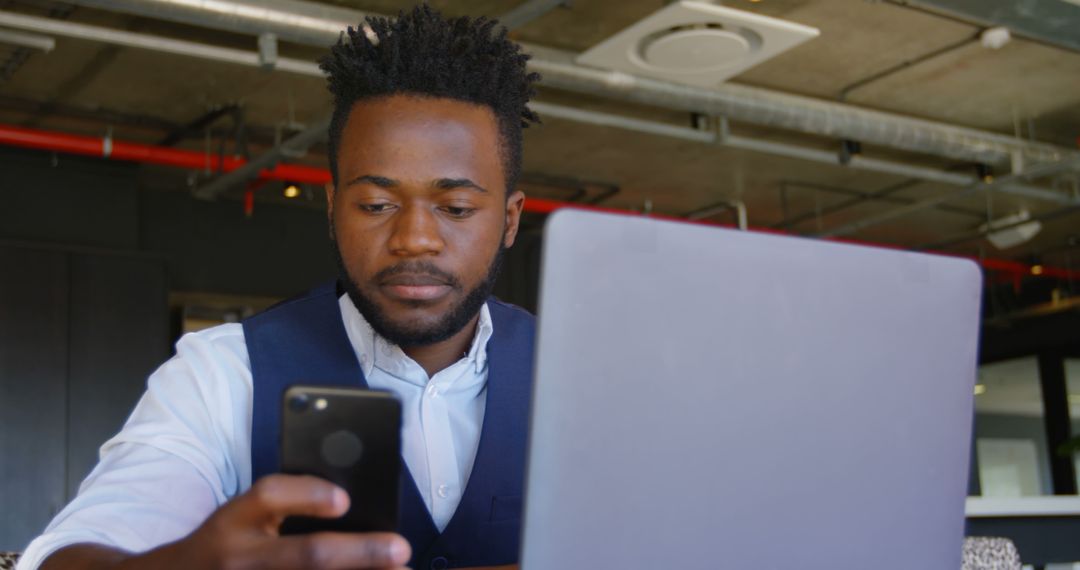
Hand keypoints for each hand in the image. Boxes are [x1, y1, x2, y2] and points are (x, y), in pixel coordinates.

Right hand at [43, 474, 410, 569]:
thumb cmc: (217, 546)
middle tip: (400, 548)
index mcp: (233, 520)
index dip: (306, 494)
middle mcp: (237, 558)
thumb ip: (285, 505)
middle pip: (304, 555)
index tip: (344, 499)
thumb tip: (348, 504)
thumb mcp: (239, 516)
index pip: (267, 496)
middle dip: (358, 553)